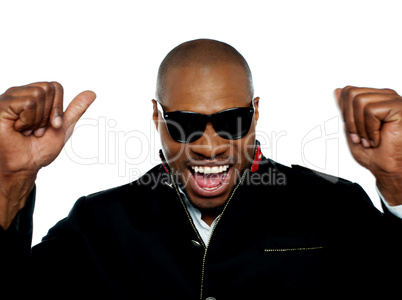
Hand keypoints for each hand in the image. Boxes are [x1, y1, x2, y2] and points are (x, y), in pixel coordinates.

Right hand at [0, 82, 95, 227]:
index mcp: (33, 96)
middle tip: (36, 129)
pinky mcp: (1, 106)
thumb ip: (76, 109)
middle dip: (47, 114)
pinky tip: (18, 129)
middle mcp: (19, 94)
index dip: (58, 108)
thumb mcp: (63, 127)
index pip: (55, 87)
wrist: (25, 166)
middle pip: (47, 88)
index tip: (52, 125)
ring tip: (27, 130)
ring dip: (37, 120)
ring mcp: (9, 98)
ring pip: (37, 94)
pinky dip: (28, 120)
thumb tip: (91, 93)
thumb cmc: (39, 149)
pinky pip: (27, 103)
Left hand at [335, 86, 401, 205]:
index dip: (344, 113)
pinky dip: (370, 129)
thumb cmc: (374, 153)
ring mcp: (393, 100)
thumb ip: (345, 109)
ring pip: (359, 101)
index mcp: (375, 99)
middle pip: (351, 93)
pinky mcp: (398, 107)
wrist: (388, 169)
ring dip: (360, 126)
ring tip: (369, 140)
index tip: (353, 132)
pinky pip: (371, 110)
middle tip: (360, 138)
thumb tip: (337, 91)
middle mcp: (385, 97)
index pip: (348, 91)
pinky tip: (378, 139)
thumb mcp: (352, 128)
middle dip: (350, 120)